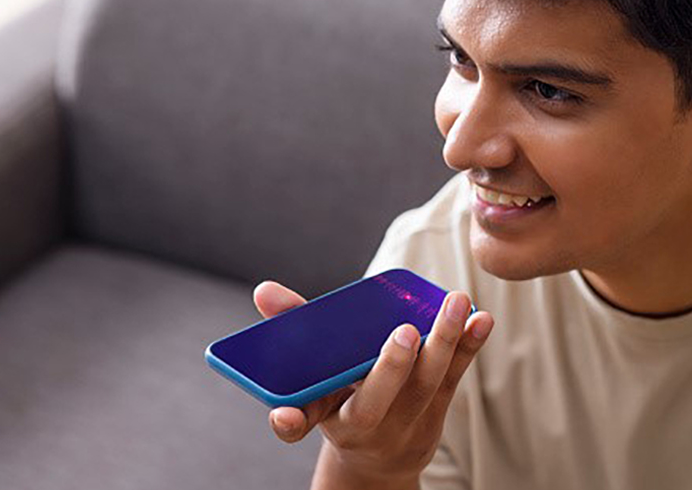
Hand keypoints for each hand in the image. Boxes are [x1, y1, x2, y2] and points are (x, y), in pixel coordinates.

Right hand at [252, 280, 493, 484]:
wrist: (378, 456)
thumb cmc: (338, 400)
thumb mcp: (311, 375)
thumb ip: (291, 328)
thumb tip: (263, 290)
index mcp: (324, 415)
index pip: (300, 425)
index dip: (289, 423)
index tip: (284, 416)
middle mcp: (362, 426)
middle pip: (374, 403)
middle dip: (390, 368)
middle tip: (403, 332)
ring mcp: (403, 423)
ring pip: (423, 387)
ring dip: (442, 343)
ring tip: (454, 303)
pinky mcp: (435, 412)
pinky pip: (453, 379)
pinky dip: (467, 347)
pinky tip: (481, 320)